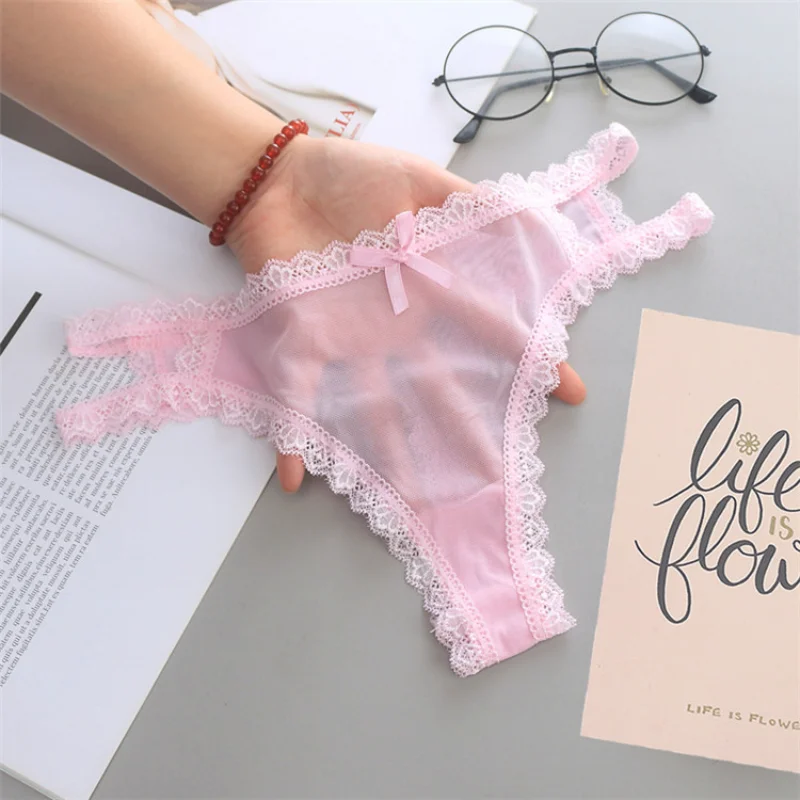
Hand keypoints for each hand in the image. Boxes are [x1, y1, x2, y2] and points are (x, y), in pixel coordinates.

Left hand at [226, 135, 586, 492]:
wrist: (281, 178)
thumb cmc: (350, 177)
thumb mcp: (416, 181)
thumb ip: (462, 202)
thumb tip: (528, 216)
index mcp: (428, 290)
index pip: (488, 328)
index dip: (527, 357)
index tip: (567, 390)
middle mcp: (396, 328)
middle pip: (437, 387)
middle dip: (464, 429)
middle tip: (491, 473)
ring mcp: (351, 342)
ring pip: (375, 408)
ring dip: (391, 455)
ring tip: (411, 501)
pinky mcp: (304, 342)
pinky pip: (297, 395)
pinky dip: (291, 435)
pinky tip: (295, 480)